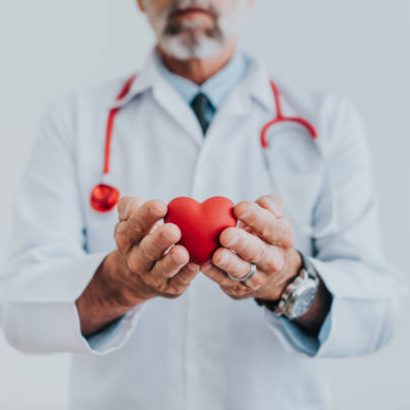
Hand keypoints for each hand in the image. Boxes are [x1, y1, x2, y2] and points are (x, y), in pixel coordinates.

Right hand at [76, 196, 198, 335]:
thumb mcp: (129, 219)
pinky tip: (196, 265)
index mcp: (126, 238)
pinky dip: (187, 274)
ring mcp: (152, 275)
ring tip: (182, 252)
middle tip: (173, 230)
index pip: (133, 226)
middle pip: (147, 250)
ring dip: (173, 261)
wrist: (135, 276)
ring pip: (162, 269)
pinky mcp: (170, 287)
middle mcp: (136, 259)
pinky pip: (179, 281)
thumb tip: (136, 204)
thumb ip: (130, 206)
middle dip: (159, 240)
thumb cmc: (141, 236)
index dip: (146, 216)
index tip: (161, 206)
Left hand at [200, 194, 301, 301]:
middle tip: (226, 235)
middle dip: (241, 243)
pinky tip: (204, 264)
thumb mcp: (275, 219)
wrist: (275, 276)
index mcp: (283, 238)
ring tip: (217, 255)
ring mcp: (257, 276)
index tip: (239, 208)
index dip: (256, 217)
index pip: (273, 227)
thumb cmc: (266, 237)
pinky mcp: (240, 288)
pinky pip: (225, 281)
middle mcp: (273, 259)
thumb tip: (262, 203)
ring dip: (229, 263)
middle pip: (258, 251)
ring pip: (242, 270)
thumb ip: (270, 206)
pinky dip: (214, 273)